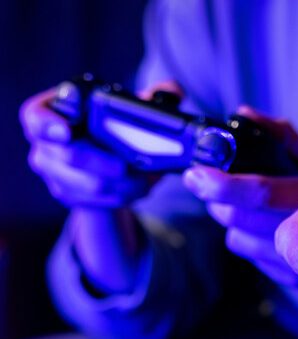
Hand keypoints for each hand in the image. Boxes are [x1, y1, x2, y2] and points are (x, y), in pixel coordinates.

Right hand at [20, 82, 179, 292]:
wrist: (108, 156)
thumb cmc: (113, 122)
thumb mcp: (130, 104)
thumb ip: (154, 95)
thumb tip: (174, 90)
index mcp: (52, 112)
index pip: (35, 117)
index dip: (47, 125)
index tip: (65, 132)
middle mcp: (45, 142)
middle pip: (67, 156)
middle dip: (101, 163)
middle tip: (125, 165)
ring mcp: (52, 171)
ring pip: (84, 184)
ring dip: (119, 184)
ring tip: (145, 179)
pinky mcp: (66, 193)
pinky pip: (92, 201)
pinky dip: (120, 197)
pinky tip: (139, 190)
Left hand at [182, 107, 297, 285]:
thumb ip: (280, 136)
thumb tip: (244, 114)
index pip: (262, 191)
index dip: (225, 185)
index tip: (197, 175)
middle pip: (238, 217)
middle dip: (220, 200)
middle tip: (215, 184)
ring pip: (237, 237)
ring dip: (232, 220)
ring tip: (244, 206)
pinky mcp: (294, 279)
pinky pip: (249, 254)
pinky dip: (246, 239)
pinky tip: (261, 228)